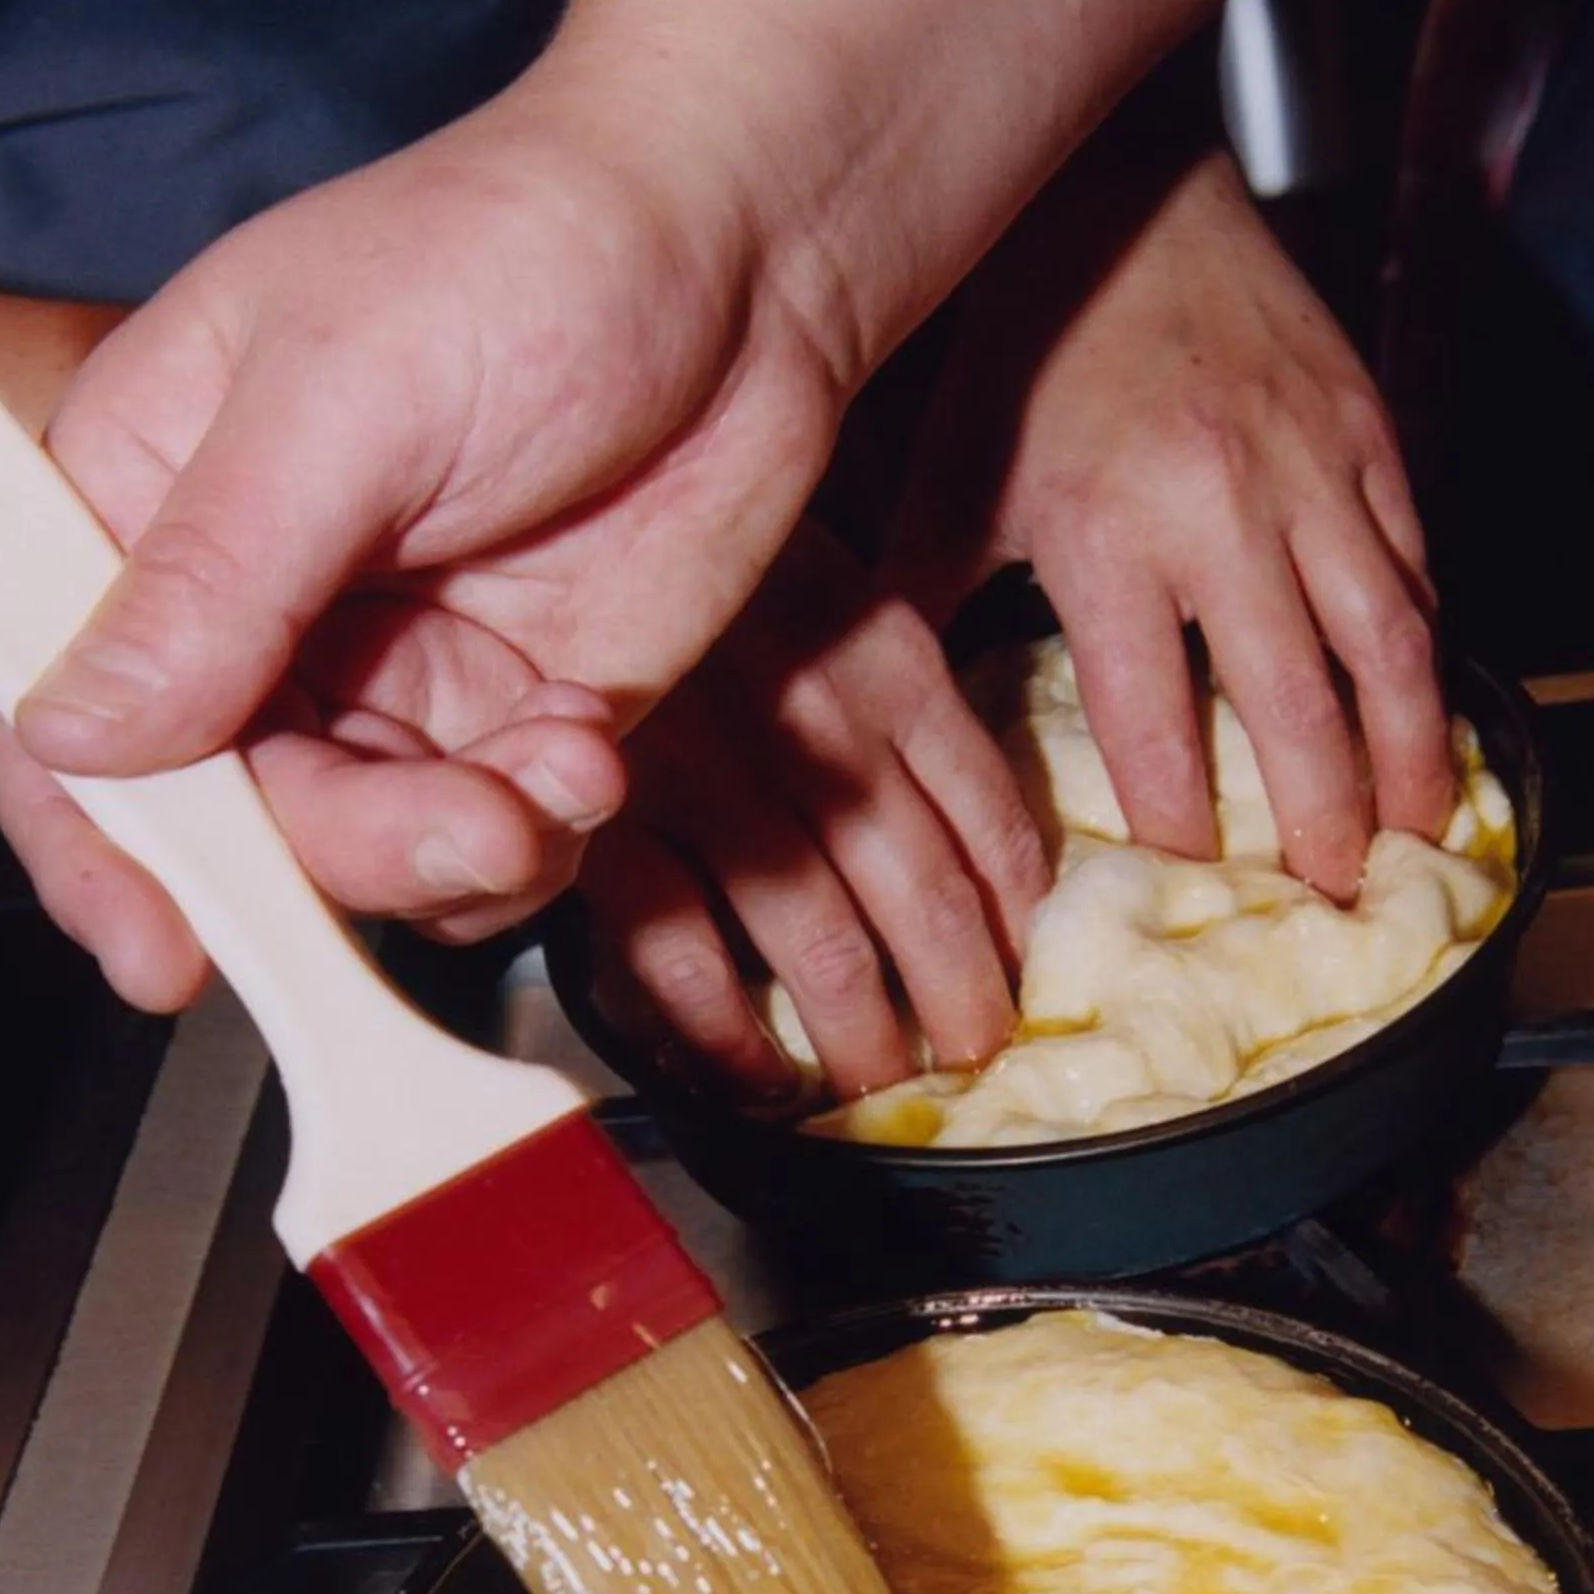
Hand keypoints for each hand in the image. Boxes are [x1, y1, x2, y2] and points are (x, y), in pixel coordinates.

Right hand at [0, 79, 853, 1005]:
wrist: (743, 249)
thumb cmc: (523, 251)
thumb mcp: (344, 397)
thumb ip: (215, 576)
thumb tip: (77, 733)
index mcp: (142, 504)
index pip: (60, 713)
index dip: (95, 848)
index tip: (166, 952)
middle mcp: (246, 613)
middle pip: (228, 817)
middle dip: (349, 852)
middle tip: (471, 826)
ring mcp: (378, 674)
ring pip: (364, 855)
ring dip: (462, 851)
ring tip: (563, 769)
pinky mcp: (501, 714)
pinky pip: (483, 845)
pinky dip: (540, 829)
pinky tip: (594, 746)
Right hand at [577, 522, 1049, 1100]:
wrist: (565, 510)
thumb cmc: (712, 562)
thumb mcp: (834, 585)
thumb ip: (902, 695)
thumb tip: (977, 834)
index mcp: (890, 663)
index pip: (988, 819)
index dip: (1018, 918)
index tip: (1028, 975)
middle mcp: (816, 724)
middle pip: (918, 893)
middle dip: (958, 996)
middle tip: (973, 1057)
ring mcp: (711, 774)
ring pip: (817, 934)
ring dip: (860, 1030)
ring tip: (881, 1083)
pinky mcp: (611, 820)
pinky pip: (684, 953)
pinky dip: (728, 1030)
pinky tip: (758, 1075)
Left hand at [891, 144, 1452, 898]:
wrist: (1123, 193)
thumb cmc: (1023, 346)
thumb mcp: (950, 480)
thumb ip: (929, 605)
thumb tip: (891, 720)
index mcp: (1107, 534)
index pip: (1151, 716)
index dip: (1177, 814)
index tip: (1189, 877)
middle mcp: (1223, 510)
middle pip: (1295, 698)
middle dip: (1322, 809)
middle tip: (1335, 888)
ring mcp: (1311, 468)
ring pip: (1388, 634)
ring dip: (1411, 743)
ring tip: (1422, 825)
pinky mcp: (1366, 429)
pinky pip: (1414, 555)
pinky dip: (1425, 637)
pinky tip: (1425, 699)